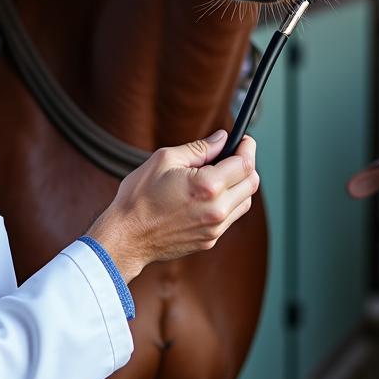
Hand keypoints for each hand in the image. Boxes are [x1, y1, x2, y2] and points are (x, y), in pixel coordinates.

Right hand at [85, 130, 259, 282]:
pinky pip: (230, 217)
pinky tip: (209, 194)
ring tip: (220, 174)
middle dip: (247, 164)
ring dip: (240, 185)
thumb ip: (199, 148)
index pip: (245, 164)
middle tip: (233, 153)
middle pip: (251, 183)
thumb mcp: (165, 159)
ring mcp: (215, 228)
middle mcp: (217, 210)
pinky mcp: (209, 240)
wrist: (127, 236)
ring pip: (245, 201)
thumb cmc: (140, 196)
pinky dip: (228, 202)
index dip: (247, 147)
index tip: (244, 139)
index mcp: (207, 186)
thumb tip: (222, 139)